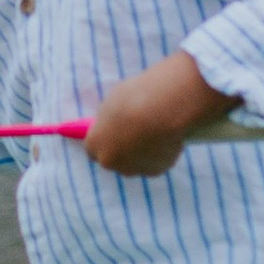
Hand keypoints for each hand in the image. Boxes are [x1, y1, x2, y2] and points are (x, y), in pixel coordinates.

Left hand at [81, 51, 235, 178]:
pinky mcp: (159, 170)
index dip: (106, 136)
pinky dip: (163, 150)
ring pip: (138, 160)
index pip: (92, 149)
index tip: (116, 127)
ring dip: (145, 148)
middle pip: (115, 158)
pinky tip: (171, 134)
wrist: (168, 105)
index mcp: (95, 145)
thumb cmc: (141, 93)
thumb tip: (112, 117)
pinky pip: (158, 160)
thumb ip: (114, 113)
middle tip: (140, 125)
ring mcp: (136, 169)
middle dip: (125, 145)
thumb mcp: (119, 97)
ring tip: (158, 125)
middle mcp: (112, 163)